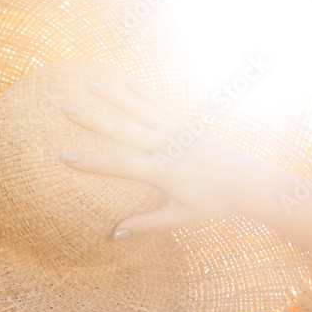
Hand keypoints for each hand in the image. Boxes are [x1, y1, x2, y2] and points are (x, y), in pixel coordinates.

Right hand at [59, 68, 285, 237]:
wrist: (247, 180)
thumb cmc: (212, 204)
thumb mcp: (179, 218)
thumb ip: (146, 224)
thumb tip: (114, 234)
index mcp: (162, 170)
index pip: (119, 165)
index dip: (91, 161)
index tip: (65, 156)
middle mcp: (167, 145)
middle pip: (122, 129)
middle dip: (92, 119)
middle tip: (66, 108)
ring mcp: (176, 129)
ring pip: (138, 108)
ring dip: (112, 94)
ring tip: (89, 82)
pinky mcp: (185, 121)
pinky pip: (158, 102)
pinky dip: (141, 90)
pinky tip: (125, 78)